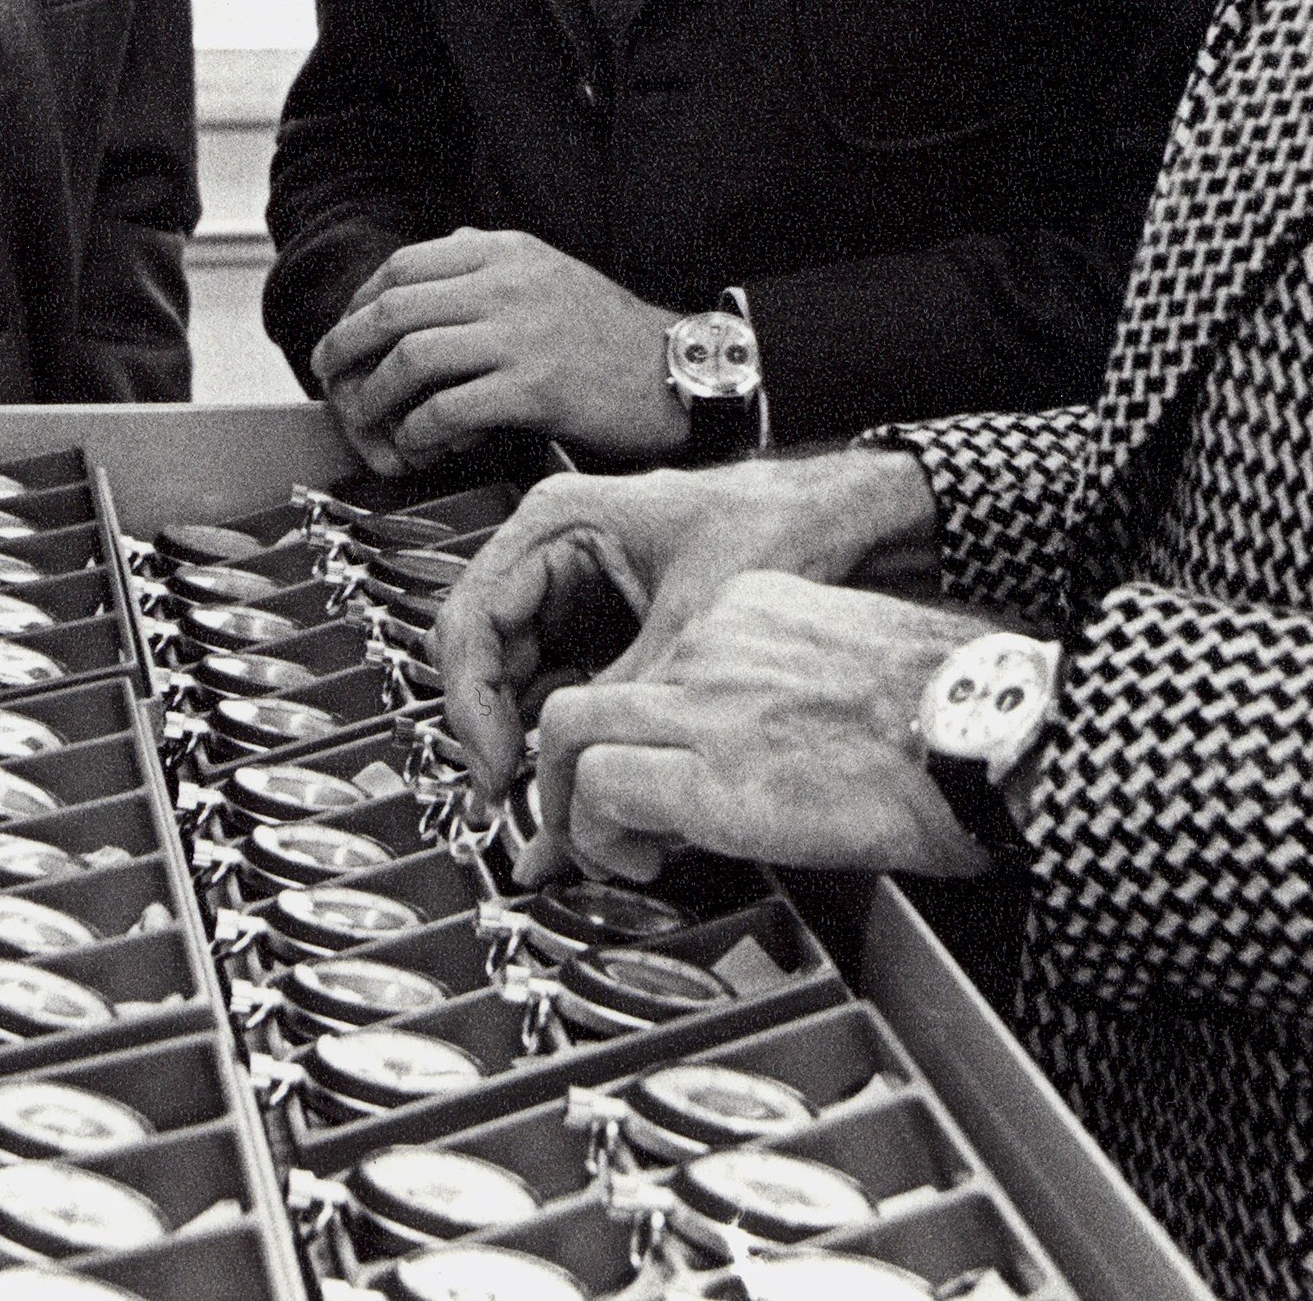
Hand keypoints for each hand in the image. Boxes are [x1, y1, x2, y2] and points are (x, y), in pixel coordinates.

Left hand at [308, 229, 678, 473]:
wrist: (676, 372)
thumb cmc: (608, 333)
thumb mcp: (549, 273)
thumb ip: (490, 264)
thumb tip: (431, 262)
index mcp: (506, 252)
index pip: (404, 265)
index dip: (360, 302)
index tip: (346, 333)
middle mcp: (508, 285)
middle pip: (394, 309)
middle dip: (346, 346)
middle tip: (330, 377)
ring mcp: (522, 336)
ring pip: (412, 359)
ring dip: (377, 396)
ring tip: (372, 419)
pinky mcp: (535, 390)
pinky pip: (448, 410)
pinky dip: (420, 431)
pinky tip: (420, 444)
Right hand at [434, 449, 941, 794]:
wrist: (840, 516)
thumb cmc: (775, 524)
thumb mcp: (690, 617)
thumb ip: (624, 689)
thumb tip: (578, 768)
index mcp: (557, 519)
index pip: (472, 620)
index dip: (472, 704)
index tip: (496, 765)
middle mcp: (553, 545)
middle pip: (482, 649)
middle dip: (490, 727)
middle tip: (511, 795)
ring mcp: (574, 581)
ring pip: (514, 669)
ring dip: (521, 731)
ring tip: (547, 793)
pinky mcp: (600, 615)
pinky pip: (556, 673)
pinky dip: (558, 721)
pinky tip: (579, 763)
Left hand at [528, 573, 1003, 881]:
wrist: (986, 734)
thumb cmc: (954, 716)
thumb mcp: (853, 669)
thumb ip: (785, 692)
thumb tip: (757, 757)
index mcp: (755, 609)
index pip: (656, 661)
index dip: (637, 730)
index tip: (647, 774)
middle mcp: (715, 644)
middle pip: (590, 694)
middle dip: (568, 767)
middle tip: (586, 818)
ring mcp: (704, 703)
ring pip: (569, 733)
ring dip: (571, 804)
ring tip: (607, 850)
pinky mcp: (707, 774)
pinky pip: (601, 791)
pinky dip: (597, 834)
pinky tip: (637, 862)